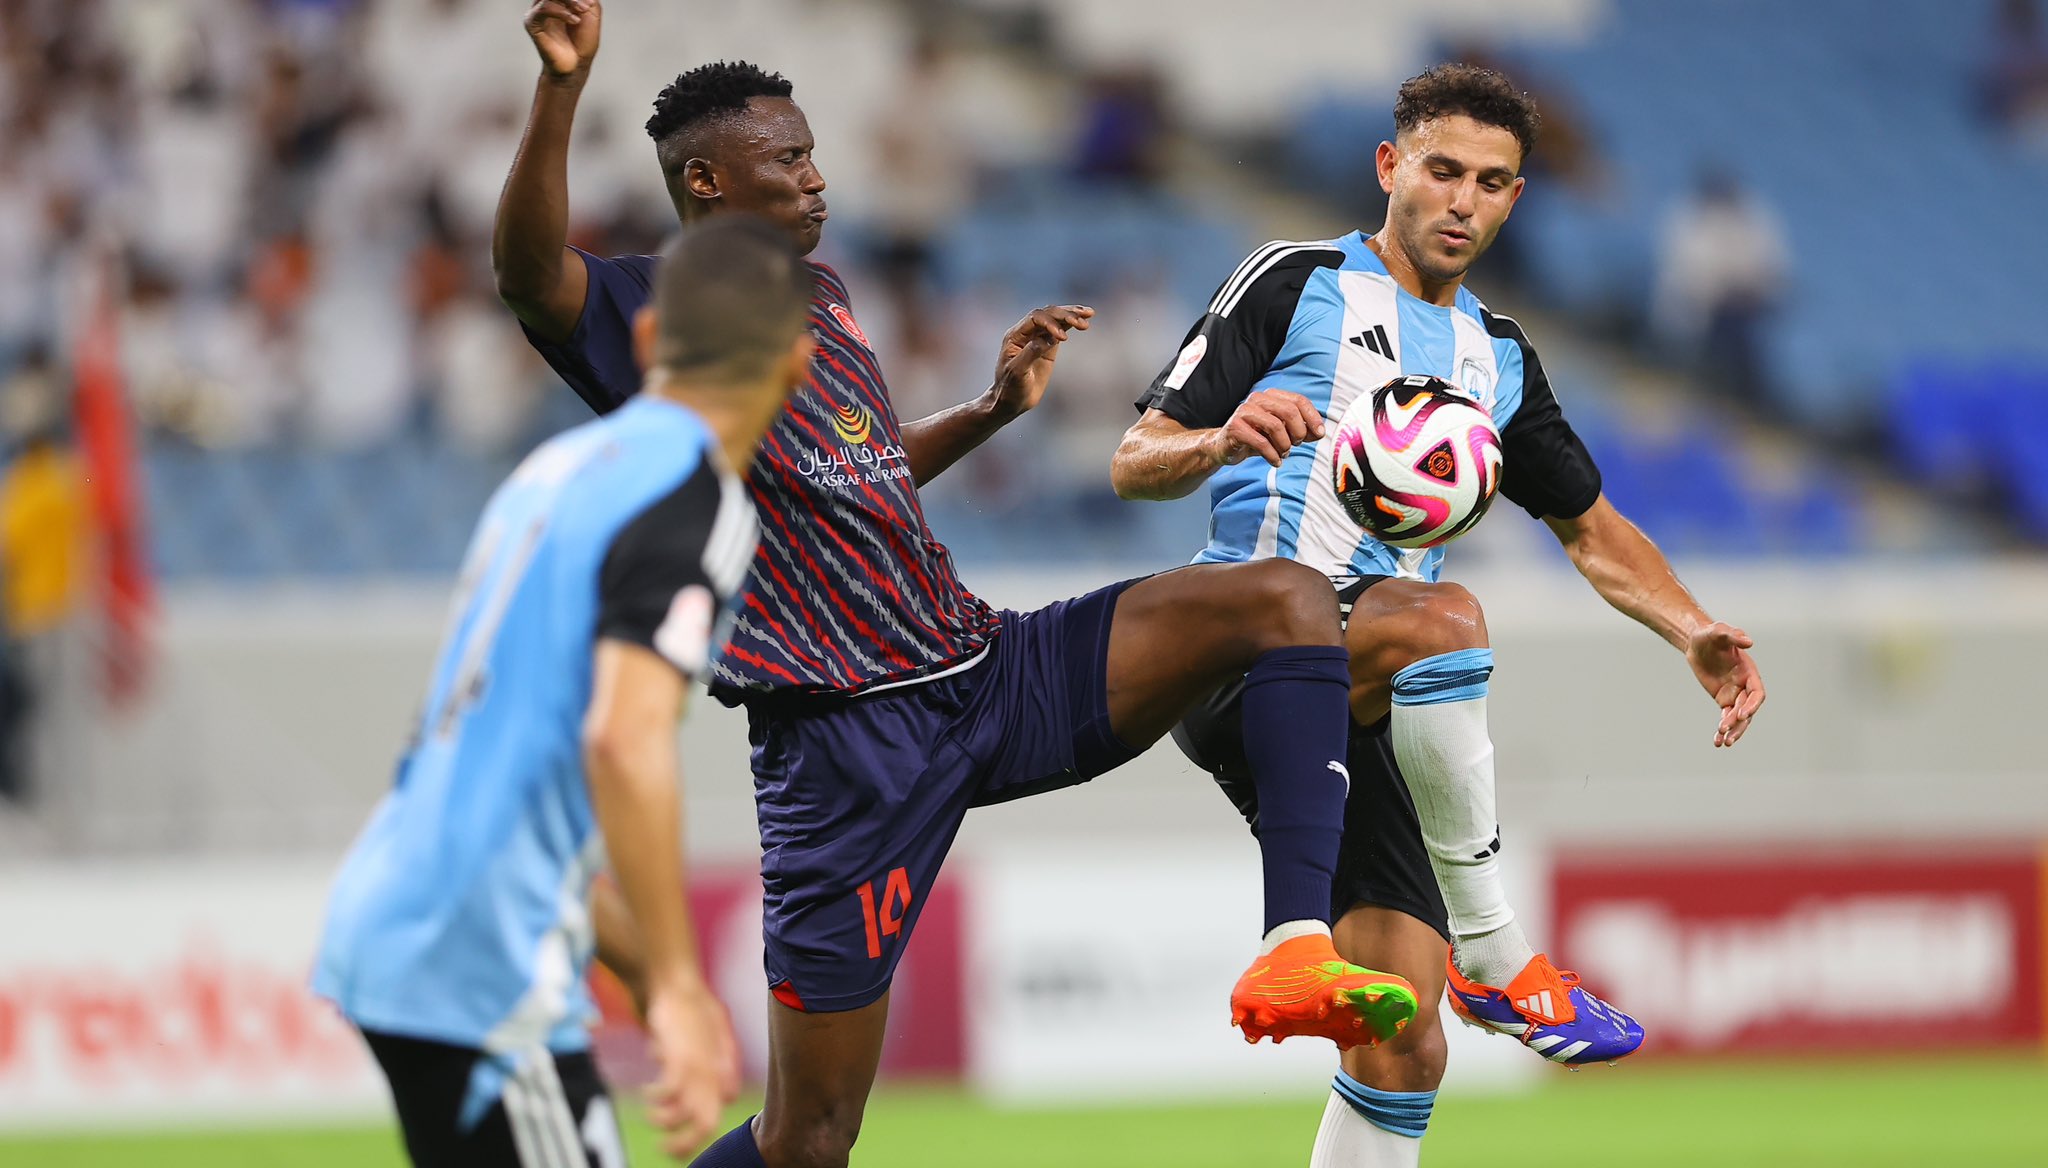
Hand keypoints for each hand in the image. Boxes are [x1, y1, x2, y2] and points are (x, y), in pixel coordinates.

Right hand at [524, 0, 600, 80]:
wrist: (577, 64)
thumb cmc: (583, 41)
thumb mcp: (591, 12)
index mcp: (558, 0)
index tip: (589, 4)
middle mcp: (545, 2)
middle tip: (586, 7)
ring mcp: (537, 12)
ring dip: (570, 1)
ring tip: (582, 12)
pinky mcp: (532, 23)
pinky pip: (542, 9)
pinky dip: (560, 12)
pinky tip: (573, 20)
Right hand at [642, 976, 741, 1159]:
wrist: (678, 983)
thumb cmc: (695, 1008)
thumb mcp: (715, 1037)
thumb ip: (723, 1064)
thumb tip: (727, 1095)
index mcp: (724, 1073)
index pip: (715, 1114)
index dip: (694, 1129)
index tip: (676, 1134)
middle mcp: (715, 1074)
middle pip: (705, 1124)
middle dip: (683, 1144)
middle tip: (665, 1151)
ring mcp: (699, 1067)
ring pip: (685, 1113)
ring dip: (663, 1120)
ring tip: (651, 1115)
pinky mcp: (681, 1058)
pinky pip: (669, 1091)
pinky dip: (656, 1097)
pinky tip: (646, 1092)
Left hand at [987, 304, 1093, 418]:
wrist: (1011, 400)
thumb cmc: (1010, 388)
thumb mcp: (1017, 372)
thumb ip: (1031, 353)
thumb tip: (1048, 339)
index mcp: (1015, 335)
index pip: (1035, 319)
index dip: (1050, 322)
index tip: (1063, 338)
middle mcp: (1026, 332)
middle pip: (1048, 314)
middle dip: (1065, 315)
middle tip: (1082, 320)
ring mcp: (1038, 337)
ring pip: (1056, 318)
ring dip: (1072, 315)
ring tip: (1089, 314)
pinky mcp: (1048, 345)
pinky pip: (1061, 328)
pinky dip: (1072, 323)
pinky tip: (1084, 320)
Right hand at [1210, 388, 1325, 466]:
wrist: (1225, 447)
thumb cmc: (1257, 438)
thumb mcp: (1282, 433)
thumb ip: (1302, 430)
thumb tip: (1319, 432)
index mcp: (1271, 396)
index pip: (1298, 400)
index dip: (1312, 417)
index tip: (1320, 433)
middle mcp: (1258, 399)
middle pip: (1289, 412)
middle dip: (1298, 432)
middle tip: (1296, 445)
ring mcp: (1245, 412)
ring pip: (1275, 426)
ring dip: (1285, 445)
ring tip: (1283, 453)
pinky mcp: (1235, 427)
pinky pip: (1261, 442)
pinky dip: (1272, 455)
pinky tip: (1275, 461)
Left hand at [1686, 621, 1764, 746]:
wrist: (1696, 643)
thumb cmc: (1710, 635)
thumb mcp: (1718, 632)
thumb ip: (1733, 635)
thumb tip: (1749, 641)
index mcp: (1749, 672)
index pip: (1757, 693)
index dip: (1752, 705)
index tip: (1742, 714)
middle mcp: (1745, 685)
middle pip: (1747, 709)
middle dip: (1738, 721)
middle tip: (1725, 731)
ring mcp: (1735, 693)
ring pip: (1738, 717)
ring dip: (1733, 730)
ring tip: (1723, 742)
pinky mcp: (1723, 699)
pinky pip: (1725, 717)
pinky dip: (1722, 729)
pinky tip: (1717, 741)